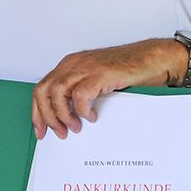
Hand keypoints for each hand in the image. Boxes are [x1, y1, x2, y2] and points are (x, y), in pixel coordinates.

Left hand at [32, 39, 184, 138]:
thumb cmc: (127, 71)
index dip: (38, 112)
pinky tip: (91, 116)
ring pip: (57, 92)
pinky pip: (80, 94)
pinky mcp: (100, 73)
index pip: (41, 89)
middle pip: (43, 91)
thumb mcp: (94, 80)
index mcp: (69, 66)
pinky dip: (81, 109)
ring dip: (63, 114)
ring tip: (75, 126)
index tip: (41, 130)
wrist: (152, 59)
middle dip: (47, 116)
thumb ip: (78, 92)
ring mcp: (86, 67)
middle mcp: (73, 64)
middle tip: (59, 132)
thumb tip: (66, 118)